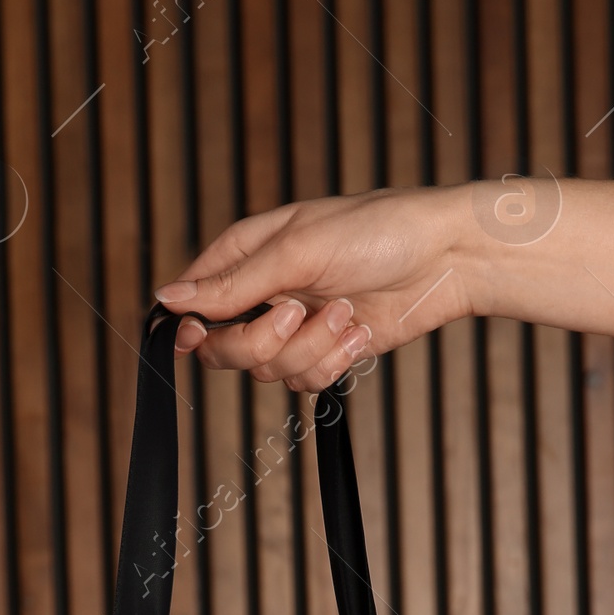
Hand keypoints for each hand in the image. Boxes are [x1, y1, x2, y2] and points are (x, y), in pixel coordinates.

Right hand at [155, 186, 475, 388]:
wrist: (445, 260)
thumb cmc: (377, 232)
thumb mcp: (297, 251)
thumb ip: (232, 284)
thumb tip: (168, 300)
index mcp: (247, 254)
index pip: (193, 299)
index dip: (193, 324)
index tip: (201, 335)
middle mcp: (265, 292)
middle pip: (224, 349)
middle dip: (263, 340)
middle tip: (296, 312)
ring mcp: (296, 326)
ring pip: (268, 371)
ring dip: (311, 348)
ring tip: (346, 312)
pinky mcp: (327, 352)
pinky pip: (306, 381)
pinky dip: (334, 362)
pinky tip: (359, 333)